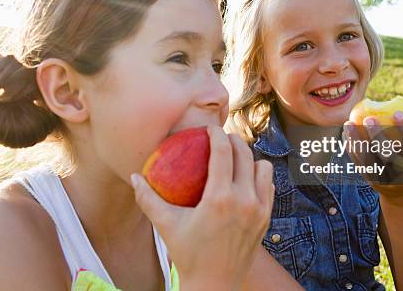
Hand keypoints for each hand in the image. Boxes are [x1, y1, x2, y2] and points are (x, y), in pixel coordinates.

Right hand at [130, 125, 274, 289]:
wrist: (215, 284)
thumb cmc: (188, 254)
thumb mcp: (166, 225)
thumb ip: (148, 199)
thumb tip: (133, 177)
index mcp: (220, 198)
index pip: (223, 152)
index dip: (217, 134)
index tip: (210, 129)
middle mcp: (245, 200)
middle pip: (245, 154)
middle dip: (234, 140)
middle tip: (222, 138)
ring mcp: (259, 210)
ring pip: (263, 168)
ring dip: (250, 158)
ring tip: (235, 158)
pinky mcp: (266, 218)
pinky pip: (269, 186)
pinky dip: (259, 177)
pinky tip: (245, 178)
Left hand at [343, 111, 402, 197]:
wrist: (401, 191)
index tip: (397, 111)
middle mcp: (402, 176)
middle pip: (388, 156)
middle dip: (377, 136)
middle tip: (369, 118)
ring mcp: (384, 179)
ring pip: (367, 160)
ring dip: (356, 141)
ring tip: (349, 123)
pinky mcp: (369, 179)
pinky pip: (357, 161)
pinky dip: (350, 146)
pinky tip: (345, 131)